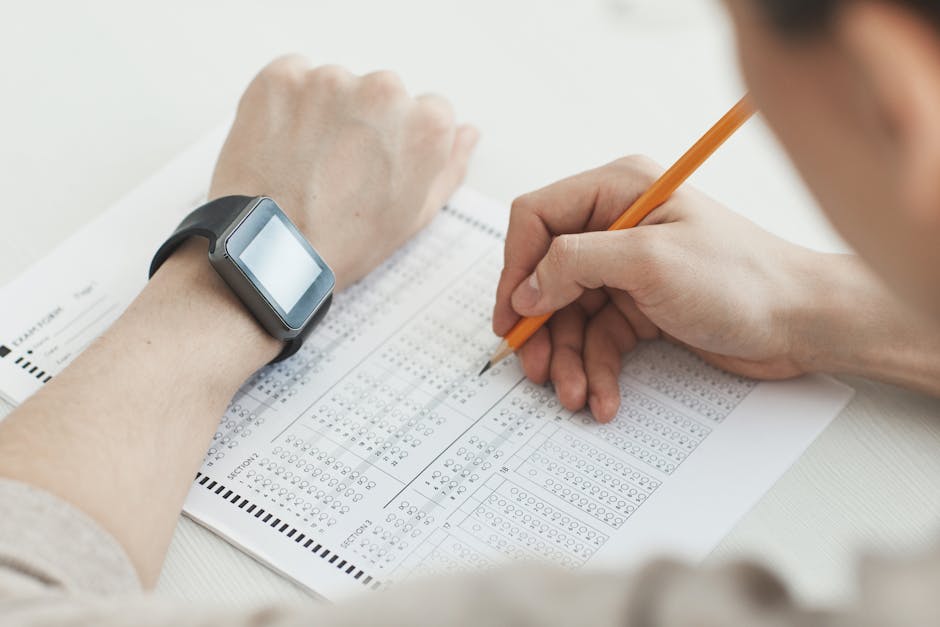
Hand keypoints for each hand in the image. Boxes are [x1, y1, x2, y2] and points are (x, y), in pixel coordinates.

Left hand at [210, 55, 478, 288]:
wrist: (274, 251)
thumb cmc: (345, 241)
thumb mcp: (414, 215)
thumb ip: (449, 166)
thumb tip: (467, 134)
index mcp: (425, 125)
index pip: (428, 110)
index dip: (403, 142)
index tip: (381, 165)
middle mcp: (383, 92)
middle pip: (382, 93)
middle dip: (366, 122)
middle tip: (341, 169)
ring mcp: (329, 81)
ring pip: (336, 86)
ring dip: (326, 113)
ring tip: (308, 162)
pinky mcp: (282, 78)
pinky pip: (292, 78)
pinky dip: (288, 104)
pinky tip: (284, 145)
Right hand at [493, 156, 825, 421]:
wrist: (801, 323)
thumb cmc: (741, 279)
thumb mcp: (649, 262)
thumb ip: (575, 264)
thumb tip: (524, 288)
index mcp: (617, 190)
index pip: (537, 217)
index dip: (516, 267)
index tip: (512, 315)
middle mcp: (616, 224)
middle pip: (547, 274)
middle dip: (541, 327)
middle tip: (535, 369)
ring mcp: (627, 268)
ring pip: (569, 315)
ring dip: (568, 359)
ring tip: (575, 395)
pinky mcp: (639, 305)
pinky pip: (599, 339)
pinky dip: (597, 369)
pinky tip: (604, 398)